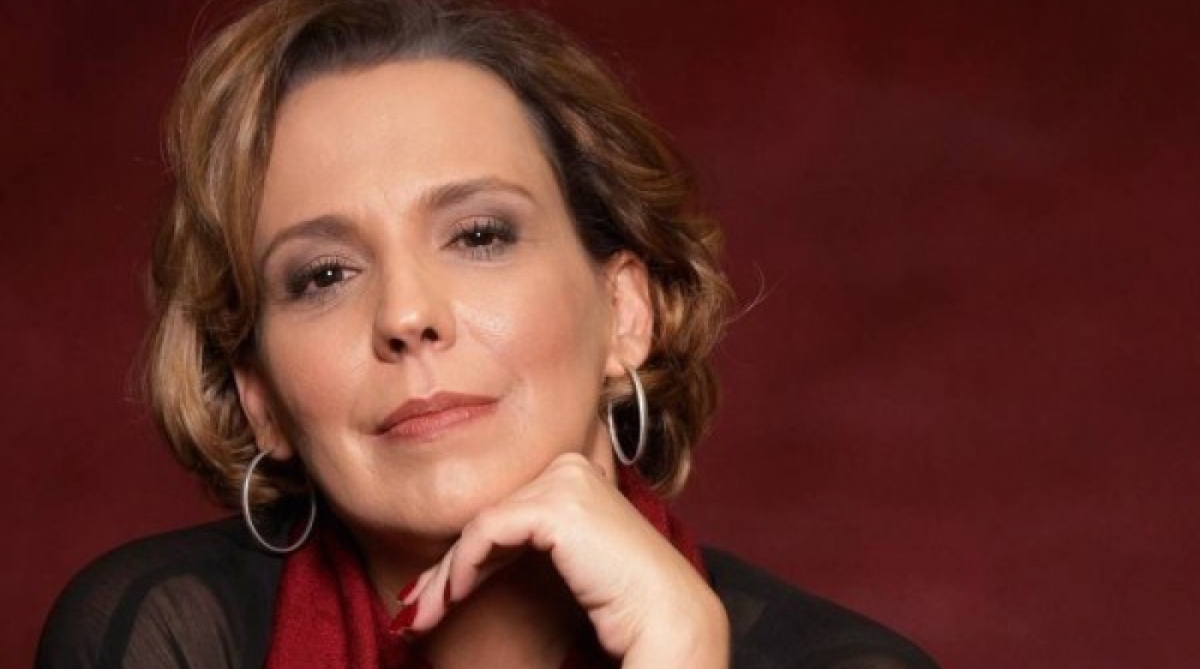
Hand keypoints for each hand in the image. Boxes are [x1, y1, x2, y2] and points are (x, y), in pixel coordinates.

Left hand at [396, 452, 728, 667]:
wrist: (662, 616)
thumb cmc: (619, 603)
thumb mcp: (560, 568)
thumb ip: (522, 550)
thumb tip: (460, 567)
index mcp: (575, 475)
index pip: (505, 512)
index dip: (463, 557)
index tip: (432, 599)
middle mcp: (570, 466)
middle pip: (488, 516)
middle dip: (446, 569)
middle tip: (415, 613)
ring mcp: (565, 479)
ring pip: (481, 526)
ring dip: (446, 575)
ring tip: (423, 616)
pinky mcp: (556, 502)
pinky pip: (487, 532)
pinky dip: (462, 568)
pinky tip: (453, 600)